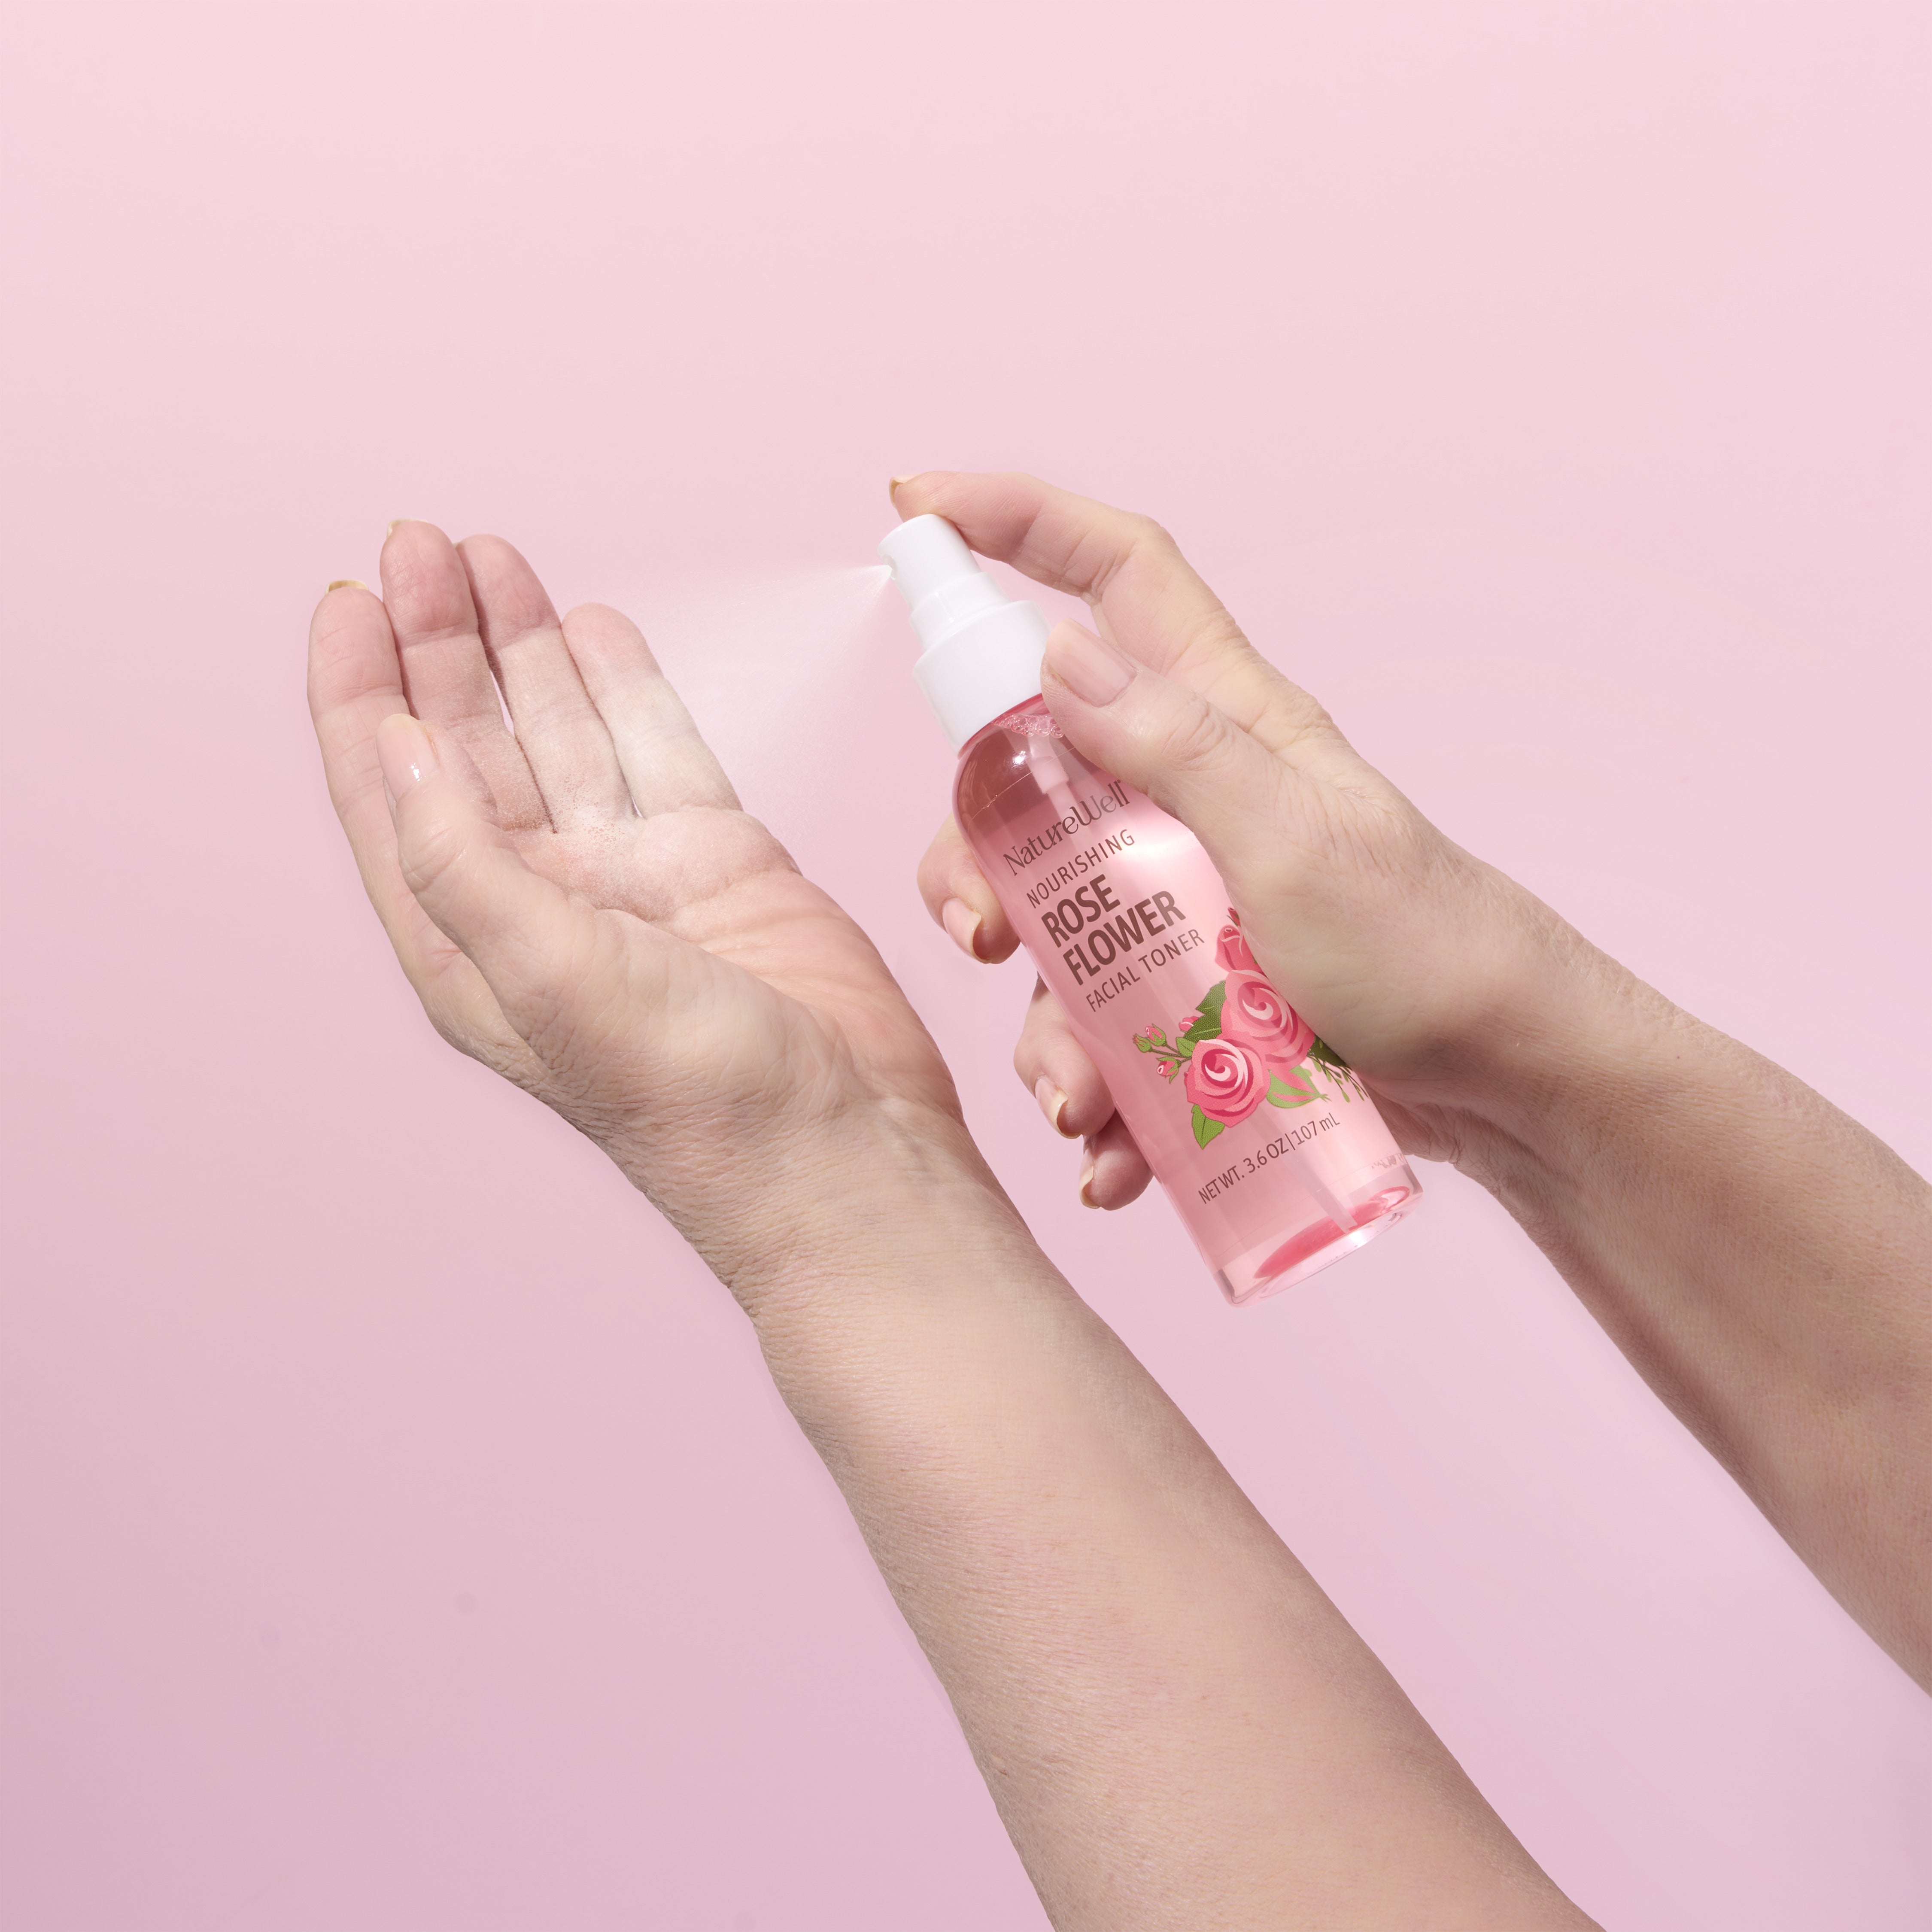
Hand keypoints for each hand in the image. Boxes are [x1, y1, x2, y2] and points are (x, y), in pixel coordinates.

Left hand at [309, 522, 975, 1294]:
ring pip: (564, 732)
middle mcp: (543, 901)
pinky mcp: (720, 859)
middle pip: (471, 743)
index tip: (347, 599)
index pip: (391, 792)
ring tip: (491, 556)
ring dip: (525, 646)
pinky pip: (658, 749)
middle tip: (423, 542)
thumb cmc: (693, 1097)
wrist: (843, 1145)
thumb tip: (388, 744)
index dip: (359, 695)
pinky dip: (626, 687)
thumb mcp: (548, 975)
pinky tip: (590, 627)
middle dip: (441, 642)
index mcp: (470, 941)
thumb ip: (460, 858)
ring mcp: (634, 877)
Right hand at [903, 471, 1592, 1204]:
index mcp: (1224, 719)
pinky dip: (1094, 1090)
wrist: (1509, 1082)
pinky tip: (1112, 1157)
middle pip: (1033, 773)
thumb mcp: (1296, 844)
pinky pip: (1104, 1020)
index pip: (1115, 573)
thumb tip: (1058, 655)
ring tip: (1079, 1101)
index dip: (1017, 521)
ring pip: (1054, 917)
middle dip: (978, 853)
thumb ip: (1178, 749)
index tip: (916, 510)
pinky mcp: (1192, 980)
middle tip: (984, 936)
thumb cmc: (1430, 949)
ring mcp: (1185, 889)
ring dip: (1043, 1019)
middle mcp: (1188, 791)